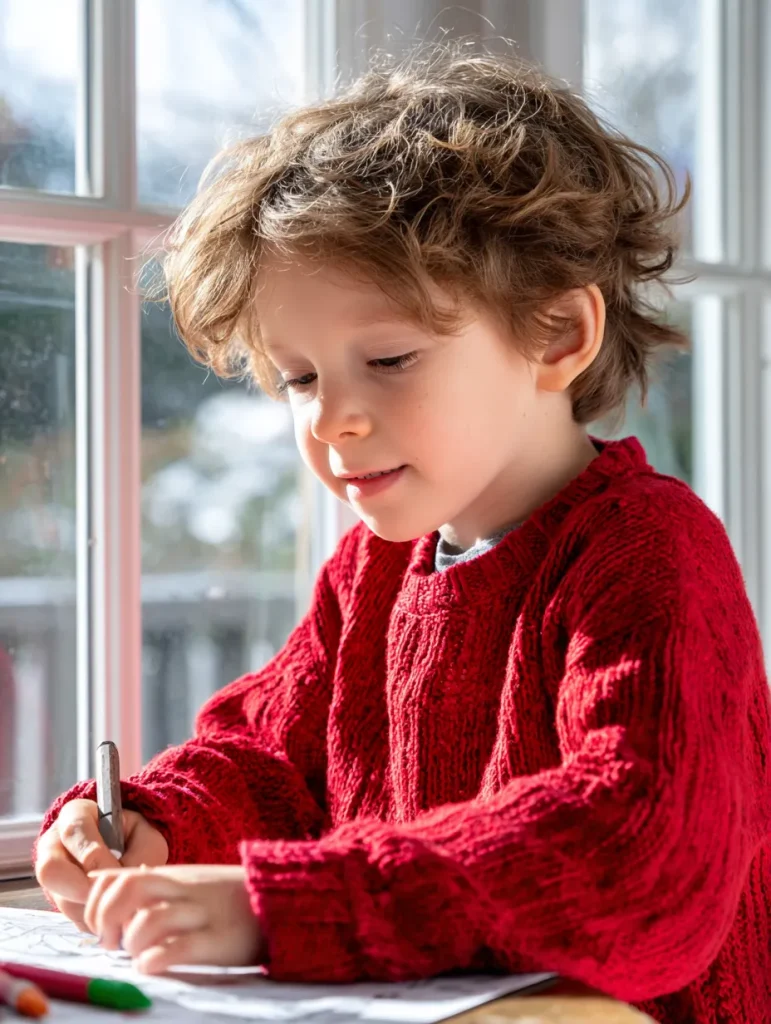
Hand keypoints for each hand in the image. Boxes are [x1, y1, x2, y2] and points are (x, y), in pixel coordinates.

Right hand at [35, 799, 167, 929]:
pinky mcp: (59, 900)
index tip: (116, 870)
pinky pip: (69, 916)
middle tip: (110, 897)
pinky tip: (114, 915)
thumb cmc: (137, 840)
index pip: (73, 831)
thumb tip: (128, 881)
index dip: (94, 855)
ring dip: (91, 907)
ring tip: (121, 905)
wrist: (131, 853)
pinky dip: (94, 920)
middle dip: (81, 888)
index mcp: (76, 815)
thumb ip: (141, 854)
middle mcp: (55, 844)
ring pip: (59, 898)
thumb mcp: (146, 837)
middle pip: (50, 870)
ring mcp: (53, 874)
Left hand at [84, 865, 264, 973]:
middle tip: (110, 942)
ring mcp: (201, 914)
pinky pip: (177, 948)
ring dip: (131, 942)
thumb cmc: (227, 899)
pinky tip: (152, 965)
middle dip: (105, 918)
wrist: (280, 901)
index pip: (116, 876)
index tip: (98, 927)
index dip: (95, 903)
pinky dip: (154, 959)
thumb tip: (104, 889)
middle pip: (127, 889)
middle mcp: (182, 890)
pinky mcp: (218, 940)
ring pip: (149, 919)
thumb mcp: (188, 884)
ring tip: (137, 955)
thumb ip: (152, 886)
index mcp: (172, 876)